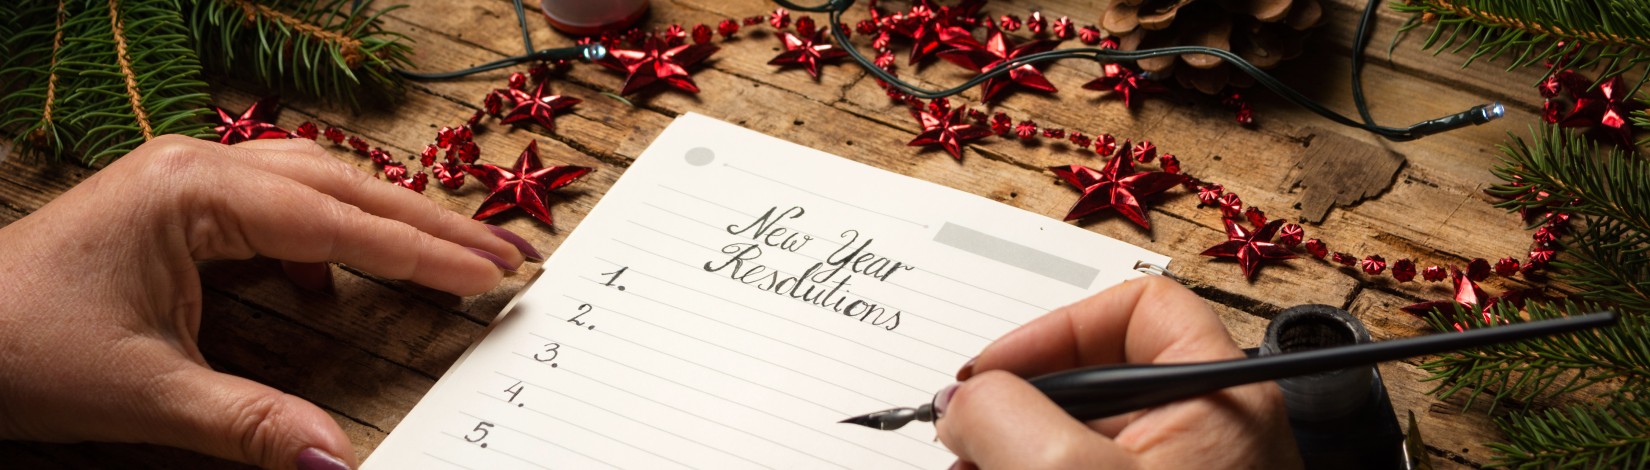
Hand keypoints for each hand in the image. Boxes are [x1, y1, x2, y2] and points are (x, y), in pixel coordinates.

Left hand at [0, 136, 539, 468]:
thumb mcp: (147, 394)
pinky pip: (277, 206)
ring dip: (387, 223)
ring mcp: (184, 181)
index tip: (494, 274)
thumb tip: (341, 460)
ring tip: (453, 258)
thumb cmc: (17, 349)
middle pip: (343, 187)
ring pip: (316, 186)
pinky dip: (328, 236)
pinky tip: (338, 276)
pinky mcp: (176, 206)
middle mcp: (195, 168)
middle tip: (508, 259)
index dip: (426, 252)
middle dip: (430, 226)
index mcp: (193, 194)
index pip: (339, 221)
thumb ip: (253, 423)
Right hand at [936, 276, 1301, 468]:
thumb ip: (1003, 414)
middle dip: (1019, 402)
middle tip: (968, 436)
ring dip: (1017, 446)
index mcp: (1221, 394)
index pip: (1139, 306)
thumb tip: (963, 401)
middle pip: (1100, 376)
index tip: (993, 373)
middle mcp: (1214, 429)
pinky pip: (1092, 469)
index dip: (1056, 329)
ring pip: (1087, 434)